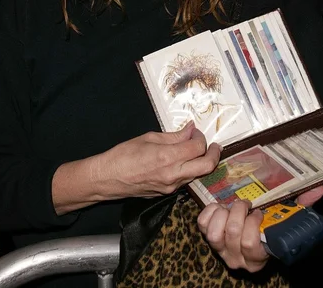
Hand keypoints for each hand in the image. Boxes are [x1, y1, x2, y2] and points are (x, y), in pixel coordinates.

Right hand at [91, 121, 220, 198]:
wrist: (108, 178)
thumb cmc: (124, 155)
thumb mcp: (149, 138)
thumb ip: (173, 136)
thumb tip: (190, 130)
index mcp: (168, 157)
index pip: (198, 147)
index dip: (201, 137)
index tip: (195, 131)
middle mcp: (173, 175)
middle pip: (207, 166)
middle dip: (214, 153)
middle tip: (214, 145)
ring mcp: (171, 186)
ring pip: (197, 174)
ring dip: (202, 162)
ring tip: (197, 150)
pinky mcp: (167, 193)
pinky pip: (185, 180)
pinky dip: (190, 169)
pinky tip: (183, 161)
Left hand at [196, 184, 322, 270]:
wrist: (248, 236)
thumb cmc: (270, 226)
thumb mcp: (286, 218)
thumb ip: (302, 204)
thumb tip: (320, 188)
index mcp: (258, 257)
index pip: (250, 245)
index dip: (252, 225)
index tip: (259, 212)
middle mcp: (237, 258)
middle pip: (233, 234)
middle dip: (239, 212)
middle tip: (245, 204)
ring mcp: (220, 250)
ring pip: (214, 233)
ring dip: (222, 214)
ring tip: (230, 206)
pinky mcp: (207, 238)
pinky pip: (202, 225)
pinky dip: (209, 212)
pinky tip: (219, 207)